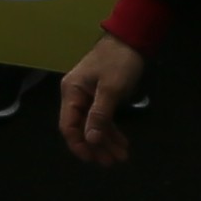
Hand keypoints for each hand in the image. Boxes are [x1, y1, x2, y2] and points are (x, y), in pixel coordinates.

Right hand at [57, 26, 147, 164]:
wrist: (132, 38)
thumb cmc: (119, 61)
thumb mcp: (111, 89)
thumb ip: (99, 115)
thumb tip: (89, 140)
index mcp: (72, 93)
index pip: (68, 125)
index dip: (78, 144)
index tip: (91, 158)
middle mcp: (76, 96)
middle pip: (82, 128)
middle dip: (96, 146)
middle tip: (111, 162)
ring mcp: (88, 97)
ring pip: (94, 126)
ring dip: (106, 141)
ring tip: (120, 157)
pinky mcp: (101, 97)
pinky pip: (103, 119)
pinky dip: (112, 131)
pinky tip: (122, 143)